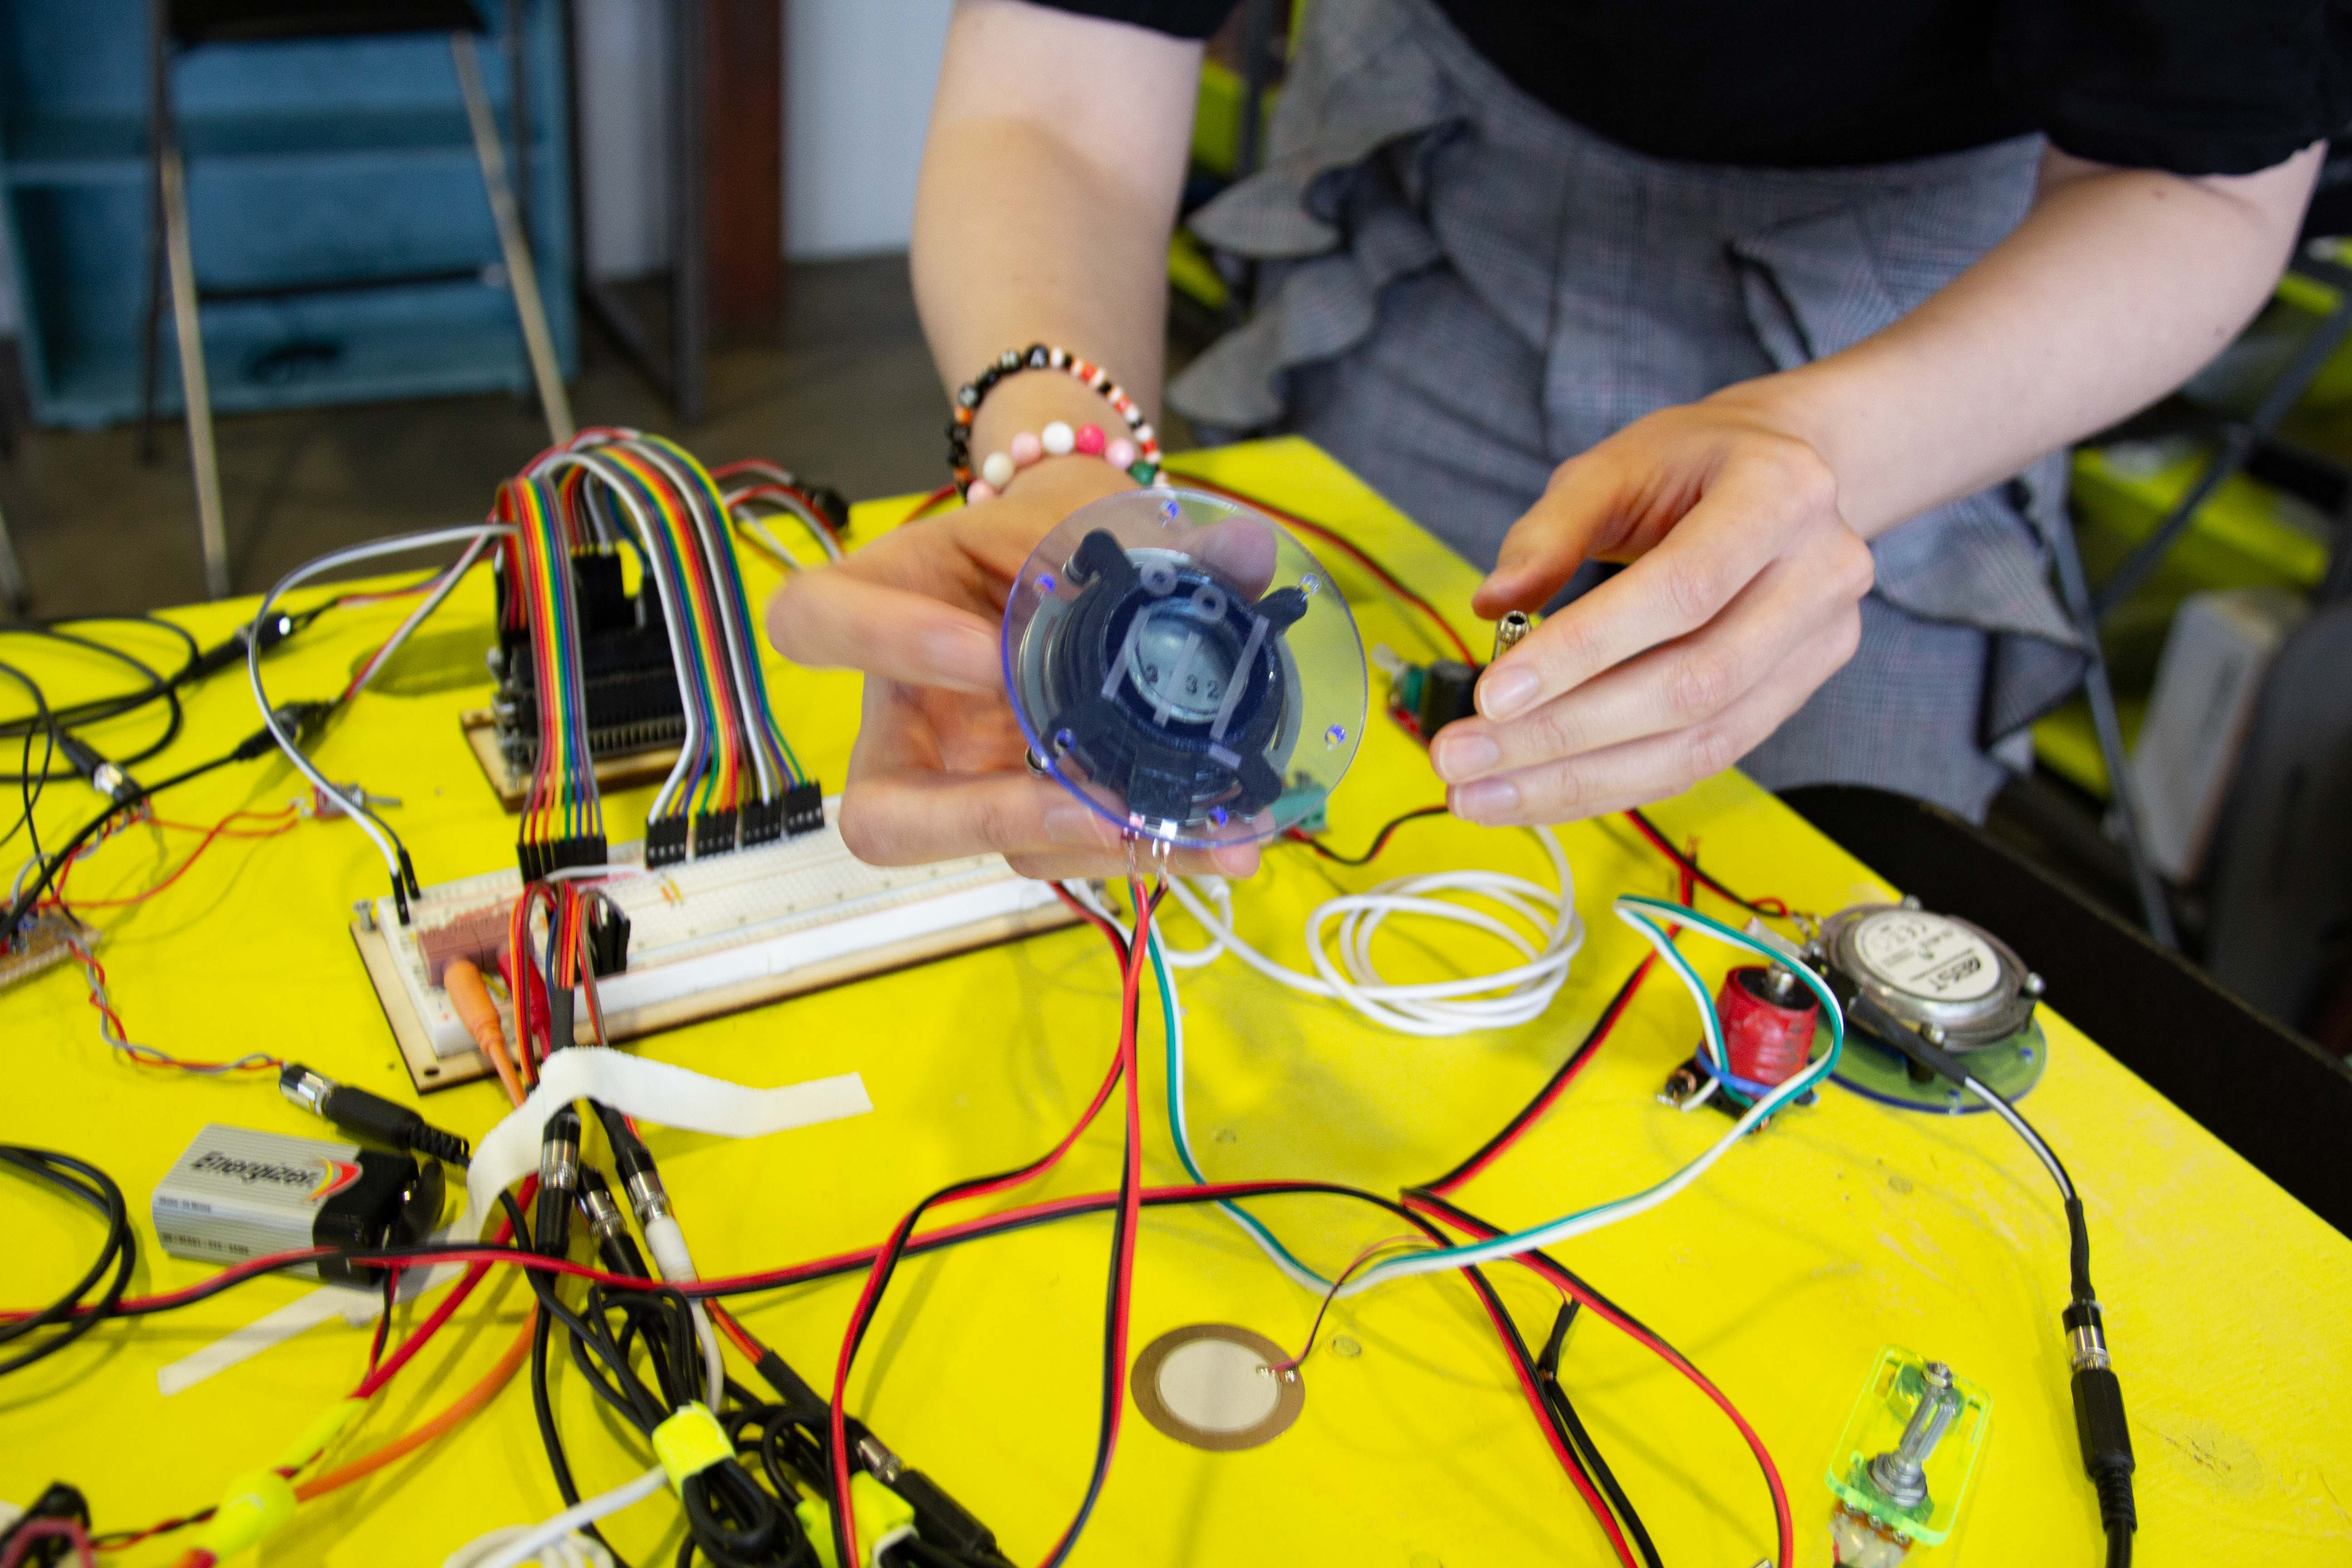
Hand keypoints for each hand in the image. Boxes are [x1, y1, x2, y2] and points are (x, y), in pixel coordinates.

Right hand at [765, 458, 1260, 879]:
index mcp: (887, 599)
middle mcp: (905, 714)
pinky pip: (1067, 853)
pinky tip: (1226, 843)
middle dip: (983, 822)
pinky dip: (1149, 850)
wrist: (1077, 559)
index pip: (816, 623)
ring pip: (994, 852)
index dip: (882, 645)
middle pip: (879, 813)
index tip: (987, 650)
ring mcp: (963, 778)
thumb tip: (1251, 553)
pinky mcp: (1026, 813)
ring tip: (1199, 831)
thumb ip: (1163, 537)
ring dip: (1097, 848)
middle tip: (1085, 803)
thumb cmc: (1050, 529)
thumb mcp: (1083, 514)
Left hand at [1430, 389, 1874, 824]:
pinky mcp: (1799, 693)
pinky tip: (1539, 794)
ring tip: (1480, 795)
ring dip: (1579, 781)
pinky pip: (1702, 760)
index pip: (1681, 590)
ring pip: (1699, 743)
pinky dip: (1613, 784)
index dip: (1584, 651)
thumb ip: (1551, 530)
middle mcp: (1820, 574)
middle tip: (1460, 758)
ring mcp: (1821, 642)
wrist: (1789, 478)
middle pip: (1692, 684)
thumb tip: (1493, 603)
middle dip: (1564, 734)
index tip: (1491, 696)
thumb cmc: (1693, 465)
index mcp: (1780, 493)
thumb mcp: (1615, 465)